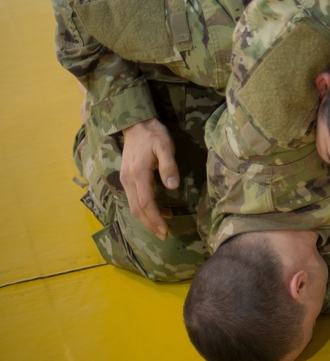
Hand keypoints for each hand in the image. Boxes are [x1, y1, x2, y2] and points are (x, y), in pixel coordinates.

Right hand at [120, 118, 178, 240]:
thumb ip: (169, 165)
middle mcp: (128, 180)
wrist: (135, 124)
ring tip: (163, 228)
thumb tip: (173, 186)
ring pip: (134, 206)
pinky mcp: (127, 179)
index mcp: (138, 174)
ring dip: (148, 219)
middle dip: (151, 224)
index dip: (155, 219)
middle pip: (137, 209)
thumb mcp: (165, 145)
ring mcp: (125, 180)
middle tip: (165, 235)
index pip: (146, 203)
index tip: (166, 230)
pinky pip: (135, 199)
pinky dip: (145, 209)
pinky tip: (161, 211)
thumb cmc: (153, 134)